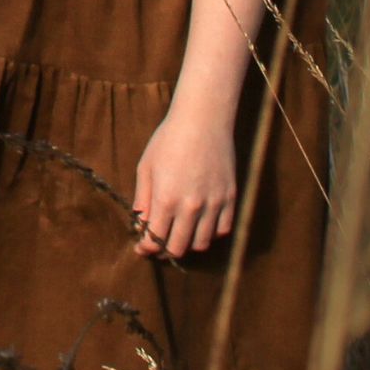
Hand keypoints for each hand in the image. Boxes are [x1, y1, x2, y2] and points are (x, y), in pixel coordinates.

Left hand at [132, 107, 236, 258]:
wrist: (202, 119)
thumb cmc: (169, 139)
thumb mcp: (146, 167)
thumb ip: (143, 200)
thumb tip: (140, 226)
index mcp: (166, 199)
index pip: (155, 240)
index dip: (146, 248)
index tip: (143, 247)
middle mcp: (191, 207)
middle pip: (178, 248)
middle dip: (165, 249)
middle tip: (160, 242)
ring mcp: (213, 204)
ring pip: (201, 243)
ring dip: (188, 242)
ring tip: (180, 232)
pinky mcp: (229, 198)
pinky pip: (222, 230)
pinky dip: (211, 232)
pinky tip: (201, 223)